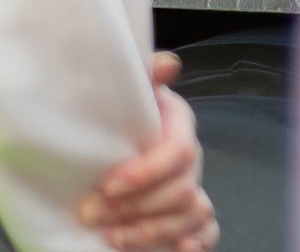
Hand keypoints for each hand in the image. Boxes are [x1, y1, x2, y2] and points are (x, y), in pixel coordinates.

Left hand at [85, 56, 210, 251]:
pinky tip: (179, 249)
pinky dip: (195, 243)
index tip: (109, 184)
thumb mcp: (124, 98)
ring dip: (153, 230)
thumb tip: (167, 65)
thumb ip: (141, 77)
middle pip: (182, 189)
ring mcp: (191, 192)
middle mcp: (189, 162)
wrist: (106, 160)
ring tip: (113, 238)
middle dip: (136, 207)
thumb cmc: (114, 125)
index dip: (148, 172)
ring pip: (192, 214)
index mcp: (176, 128)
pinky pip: (207, 233)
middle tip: (92, 214)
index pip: (178, 151)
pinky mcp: (190, 221)